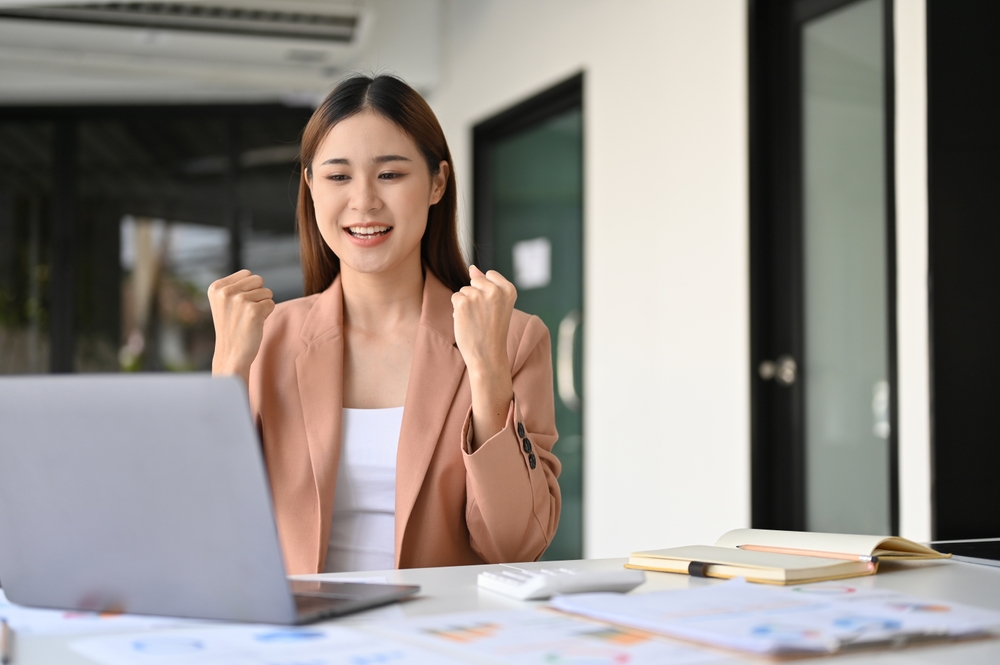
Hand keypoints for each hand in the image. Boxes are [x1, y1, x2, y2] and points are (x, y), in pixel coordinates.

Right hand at [207, 270, 274, 382]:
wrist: (231, 354)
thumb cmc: (232, 327)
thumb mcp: (224, 302)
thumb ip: (235, 286)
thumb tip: (255, 278)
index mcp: (216, 287)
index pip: (247, 274)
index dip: (248, 289)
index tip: (238, 306)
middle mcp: (226, 292)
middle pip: (258, 280)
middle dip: (257, 294)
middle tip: (245, 312)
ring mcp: (239, 300)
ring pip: (267, 292)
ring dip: (262, 305)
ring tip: (248, 319)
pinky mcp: (254, 311)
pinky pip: (271, 304)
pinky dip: (267, 314)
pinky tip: (254, 324)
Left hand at [452, 265, 516, 449]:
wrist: (488, 356)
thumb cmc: (493, 332)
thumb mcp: (496, 305)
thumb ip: (487, 284)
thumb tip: (472, 267)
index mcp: (509, 289)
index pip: (489, 275)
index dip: (487, 292)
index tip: (494, 310)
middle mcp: (495, 290)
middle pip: (475, 281)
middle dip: (475, 296)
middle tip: (484, 317)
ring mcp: (478, 295)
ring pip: (464, 290)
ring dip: (466, 305)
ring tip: (476, 321)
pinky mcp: (463, 302)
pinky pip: (455, 298)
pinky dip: (457, 310)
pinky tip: (467, 322)